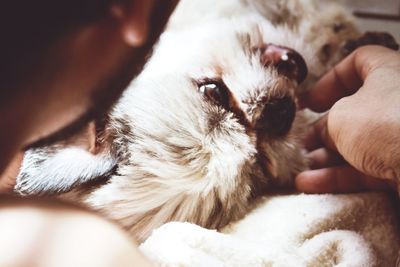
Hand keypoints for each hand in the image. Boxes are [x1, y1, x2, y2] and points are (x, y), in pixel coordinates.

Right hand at [296, 45, 399, 192]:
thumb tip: (325, 134)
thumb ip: (327, 122)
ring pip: (358, 144)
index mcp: (390, 73)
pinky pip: (366, 168)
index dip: (329, 81)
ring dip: (325, 157)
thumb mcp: (341, 117)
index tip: (308, 103)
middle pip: (354, 111)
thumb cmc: (387, 125)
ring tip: (300, 168)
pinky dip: (338, 176)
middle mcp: (398, 103)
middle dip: (322, 129)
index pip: (359, 62)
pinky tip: (310, 185)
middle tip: (301, 143)